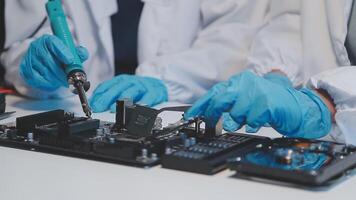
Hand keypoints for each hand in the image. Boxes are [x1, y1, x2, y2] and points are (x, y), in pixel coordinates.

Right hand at [19, 34, 88, 90]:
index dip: (63, 52)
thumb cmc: (58, 57)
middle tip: (71, 78)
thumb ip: (78, 53)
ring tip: (64, 80)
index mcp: (48, 40)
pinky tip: (54, 81)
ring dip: (57, 78)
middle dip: (62, 72)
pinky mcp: (26, 70)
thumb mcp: (70, 53)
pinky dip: (49, 83)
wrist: (43, 64)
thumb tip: (82, 53)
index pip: (54, 43)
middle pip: (50, 60)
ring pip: (45, 71)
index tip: (70, 60)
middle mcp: (37, 47)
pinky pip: (39, 79)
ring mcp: (30, 58)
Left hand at [90, 75, 167, 112]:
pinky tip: (138, 107)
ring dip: (121, 100)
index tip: (91, 104)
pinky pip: (148, 97)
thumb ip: (110, 94)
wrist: (158, 85)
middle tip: (99, 107)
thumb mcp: (123, 88)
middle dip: (106, 98)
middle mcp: (131, 82)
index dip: (98, 95)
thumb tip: (95, 103)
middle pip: (117, 89)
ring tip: (114, 109)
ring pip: (131, 91)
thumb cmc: (138, 88)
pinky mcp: (154, 92)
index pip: (107, 85)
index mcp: (121, 80)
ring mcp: (142, 86)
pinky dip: (144, 102)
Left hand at [185, 71, 331, 138]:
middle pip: (222, 100)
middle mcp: (247, 83)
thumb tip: (208, 113)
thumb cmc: (270, 104)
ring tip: (249, 119)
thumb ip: (229, 104)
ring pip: (236, 113)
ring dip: (240, 121)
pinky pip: (250, 121)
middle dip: (215, 115)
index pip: (215, 91)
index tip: (191, 115)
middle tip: (212, 125)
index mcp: (240, 81)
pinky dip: (252, 124)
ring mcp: (257, 92)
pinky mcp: (266, 104)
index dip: (201, 104)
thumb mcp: (246, 100)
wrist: (297, 107)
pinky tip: (259, 121)